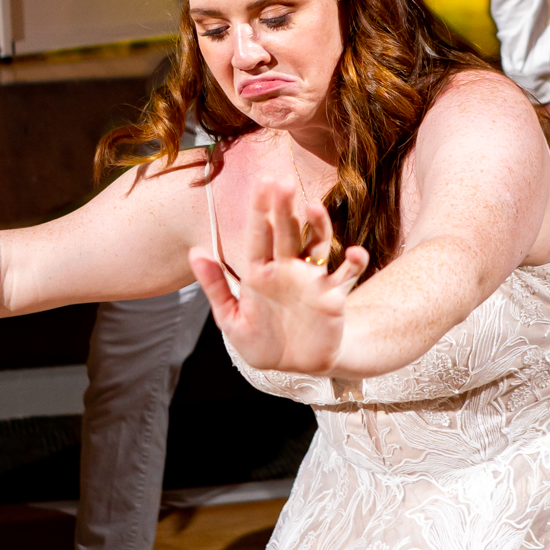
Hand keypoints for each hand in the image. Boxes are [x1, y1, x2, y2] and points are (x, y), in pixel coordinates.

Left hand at [190, 174, 369, 375]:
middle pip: (286, 232)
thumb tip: (195, 252)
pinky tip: (354, 253)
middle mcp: (286, 269)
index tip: (262, 182)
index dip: (260, 209)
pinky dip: (354, 263)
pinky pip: (346, 275)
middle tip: (282, 182)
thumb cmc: (262, 341)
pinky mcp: (333, 295)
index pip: (259, 234)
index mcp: (259, 272)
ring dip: (318, 226)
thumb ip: (216, 287)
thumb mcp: (231, 319)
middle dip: (283, 208)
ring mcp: (311, 280)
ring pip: (317, 245)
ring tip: (313, 208)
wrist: (296, 367)